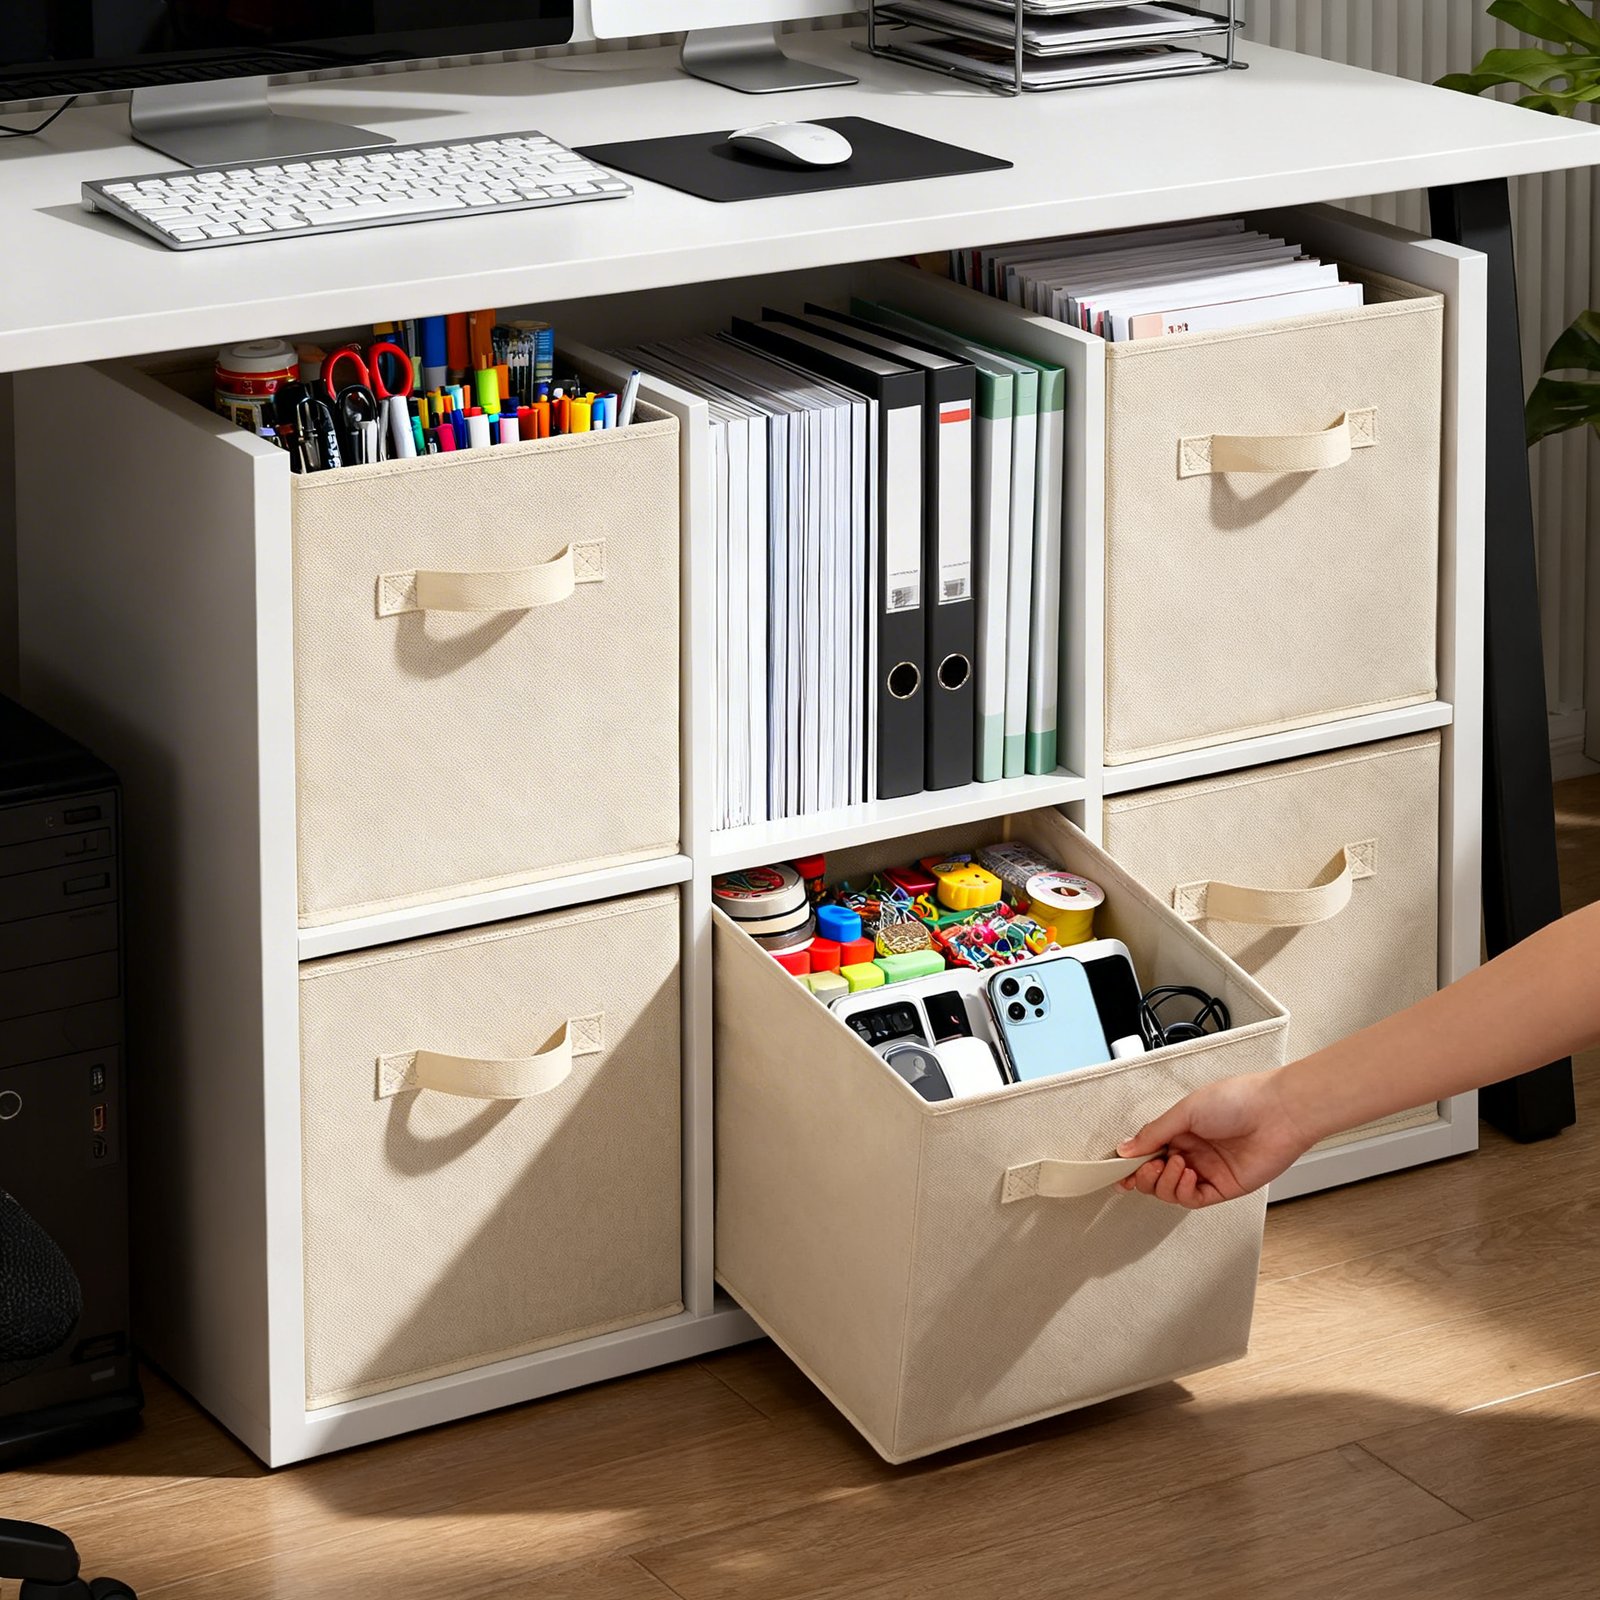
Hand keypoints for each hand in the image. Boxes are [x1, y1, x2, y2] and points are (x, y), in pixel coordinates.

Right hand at [1115, 1071, 1315, 1208]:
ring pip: (1169, 1191)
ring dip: (1163, 1181)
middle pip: (1154, 1175)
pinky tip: (1186, 1174)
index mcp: (1180, 1130)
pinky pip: (1192, 1199)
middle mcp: (1191, 1151)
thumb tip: (1126, 1149)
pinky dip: (1181, 1191)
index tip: (1116, 1168)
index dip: (1130, 1162)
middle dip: (1143, 1174)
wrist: (1278, 1113)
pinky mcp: (1222, 1188)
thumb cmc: (1238, 1099)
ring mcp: (1206, 1171)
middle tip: (1144, 1166)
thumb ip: (1154, 1132)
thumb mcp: (1186, 1110)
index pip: (1146, 1151)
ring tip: (1174, 1164)